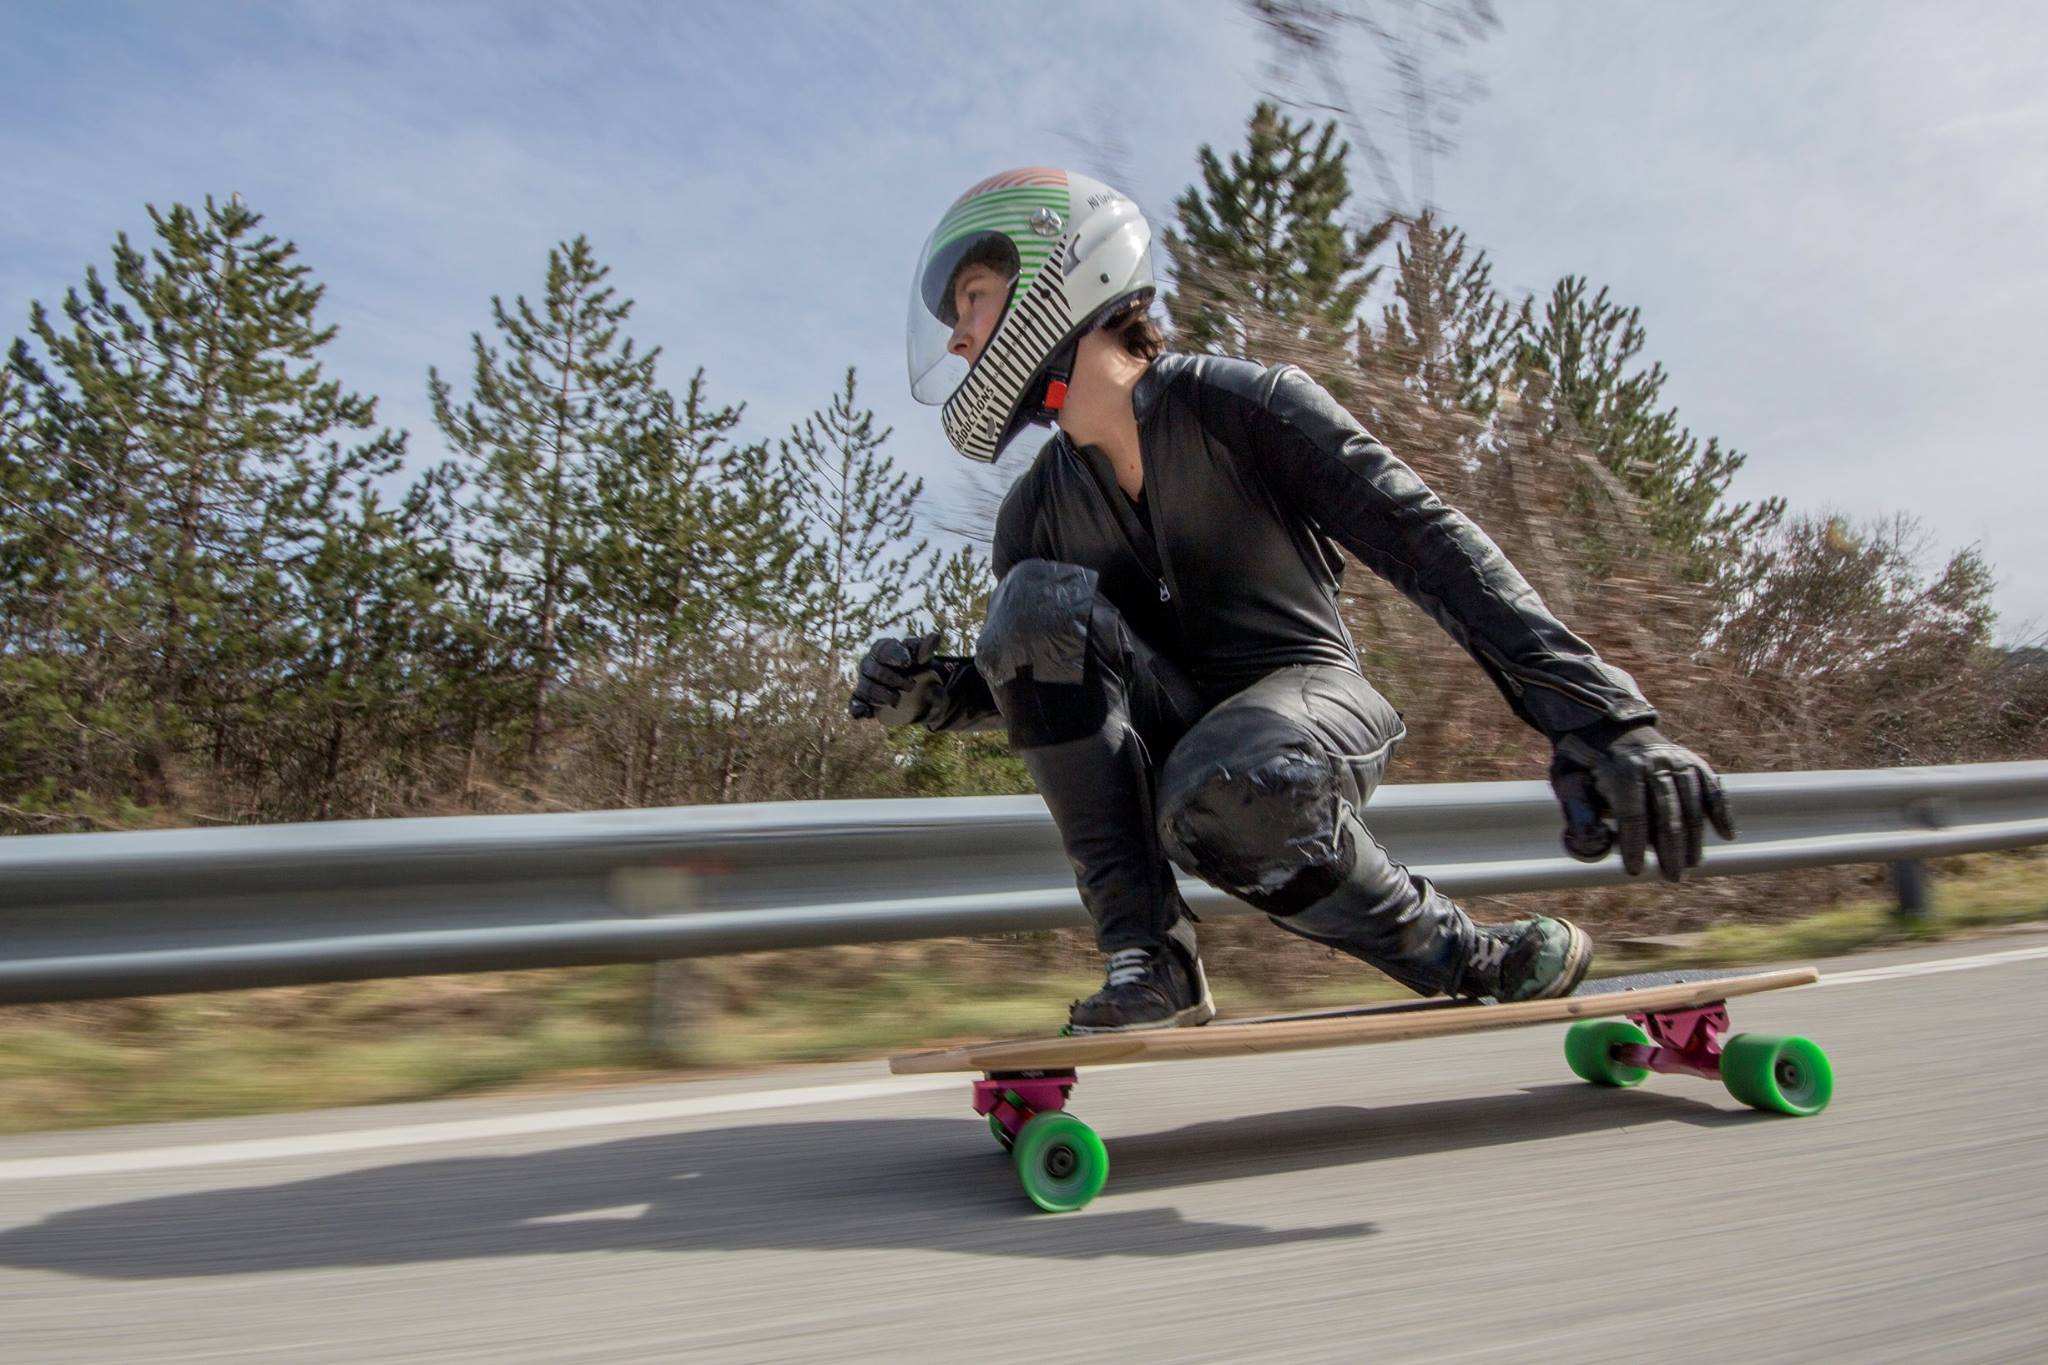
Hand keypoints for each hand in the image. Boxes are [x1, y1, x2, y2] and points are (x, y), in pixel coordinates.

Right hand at [849, 633, 941, 723]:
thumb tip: (935, 636)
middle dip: (892, 678)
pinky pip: (855, 704)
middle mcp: (870, 664)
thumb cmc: (916, 668)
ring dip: (881, 695)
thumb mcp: (924, 658)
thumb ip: (927, 649)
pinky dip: (858, 708)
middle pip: (874, 670)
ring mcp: (865, 683)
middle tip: (911, 685)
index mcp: (883, 649)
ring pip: (866, 688)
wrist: (916, 690)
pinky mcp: (863, 701)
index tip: (907, 663)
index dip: (894, 655)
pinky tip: (863, 712)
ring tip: (896, 701)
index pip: (884, 649)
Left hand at [1551, 723, 1735, 880]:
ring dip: (1694, 838)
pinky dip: (1721, 810)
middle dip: (1670, 850)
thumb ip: (1579, 814)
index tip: (1635, 871)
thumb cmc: (1585, 762)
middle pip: (1667, 813)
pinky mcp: (1692, 761)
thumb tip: (1599, 846)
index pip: (1633, 815)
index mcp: (1622, 770)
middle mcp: (1654, 763)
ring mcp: (1676, 761)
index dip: (1634, 845)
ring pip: (1692, 803)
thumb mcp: (1567, 781)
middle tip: (1672, 877)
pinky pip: (1711, 787)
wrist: (1605, 725)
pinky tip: (1727, 834)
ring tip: (1691, 864)